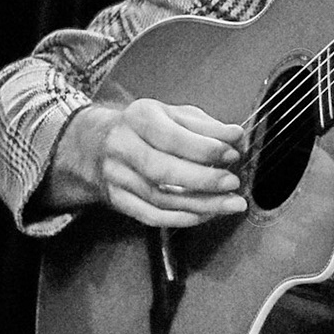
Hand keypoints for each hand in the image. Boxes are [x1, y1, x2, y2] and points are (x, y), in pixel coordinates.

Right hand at [45, 98, 246, 227]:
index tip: (232, 154)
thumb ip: (206, 126)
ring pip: (159, 198)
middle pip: (162, 170)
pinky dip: (181, 219)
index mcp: (140, 118)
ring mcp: (117, 176)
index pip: (173, 137)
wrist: (98, 144)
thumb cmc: (146, 128)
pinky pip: (151, 216)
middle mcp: (123, 147)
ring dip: (200, 205)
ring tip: (229, 204)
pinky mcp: (117, 200)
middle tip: (233, 183)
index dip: (205, 148)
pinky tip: (205, 215)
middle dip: (203, 180)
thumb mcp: (174, 114)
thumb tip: (236, 136)